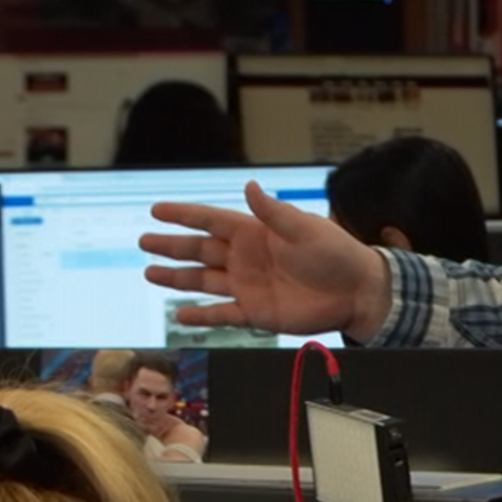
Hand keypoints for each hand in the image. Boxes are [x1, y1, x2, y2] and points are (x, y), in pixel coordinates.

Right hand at [139, 180, 392, 339]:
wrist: (357, 292)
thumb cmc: (336, 254)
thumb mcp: (305, 228)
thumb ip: (273, 212)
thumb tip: (249, 186)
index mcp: (256, 233)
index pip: (212, 221)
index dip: (184, 215)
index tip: (156, 209)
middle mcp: (247, 258)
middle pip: (200, 250)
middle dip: (172, 246)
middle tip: (144, 241)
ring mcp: (249, 286)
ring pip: (204, 281)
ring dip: (177, 278)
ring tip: (150, 274)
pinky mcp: (256, 312)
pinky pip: (222, 315)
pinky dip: (202, 316)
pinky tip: (181, 316)